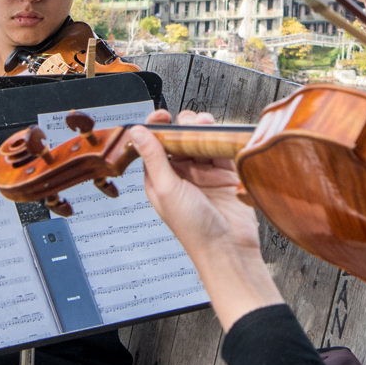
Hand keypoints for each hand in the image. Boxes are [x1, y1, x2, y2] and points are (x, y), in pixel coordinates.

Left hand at [126, 110, 259, 259]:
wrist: (229, 248)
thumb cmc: (195, 231)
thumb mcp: (167, 189)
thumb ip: (153, 158)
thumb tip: (137, 132)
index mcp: (159, 181)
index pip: (154, 146)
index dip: (157, 128)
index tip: (162, 116)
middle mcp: (181, 177)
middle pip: (179, 140)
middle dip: (184, 126)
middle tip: (191, 122)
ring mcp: (204, 176)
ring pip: (201, 142)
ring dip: (204, 130)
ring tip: (208, 126)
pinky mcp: (225, 177)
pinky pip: (222, 151)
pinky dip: (222, 141)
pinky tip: (222, 137)